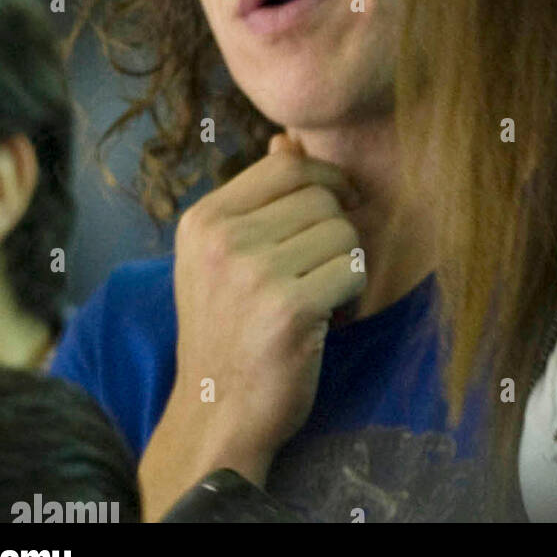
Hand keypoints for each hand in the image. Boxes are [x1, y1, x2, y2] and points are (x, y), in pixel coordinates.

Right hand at [138, 133, 364, 518]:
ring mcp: (254, 274)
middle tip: (315, 271)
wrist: (216, 415)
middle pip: (322, 197)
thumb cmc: (229, 331)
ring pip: (343, 231)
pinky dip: (351, 294)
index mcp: (203, 221)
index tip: (337, 204)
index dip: (324, 179)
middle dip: (333, 231)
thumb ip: (257, 198)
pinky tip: (325, 318)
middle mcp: (223, 241)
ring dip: (343, 264)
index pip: (287, 167)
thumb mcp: (222, 259)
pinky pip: (353, 269)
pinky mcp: (290, 309)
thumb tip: (289, 141)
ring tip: (316, 296)